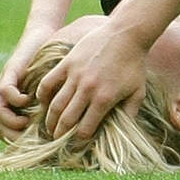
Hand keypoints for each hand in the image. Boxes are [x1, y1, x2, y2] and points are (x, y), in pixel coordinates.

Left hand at [0, 26, 54, 141]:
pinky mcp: (9, 72)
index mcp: (20, 106)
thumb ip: (63, 109)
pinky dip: (14, 99)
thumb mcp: (60, 91)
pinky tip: (28, 100)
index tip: (36, 148)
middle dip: (13, 137)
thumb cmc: (59, 63)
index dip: (19, 143)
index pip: (10, 132)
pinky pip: (4, 92)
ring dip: (9, 121)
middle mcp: (8, 98)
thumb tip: (79, 129)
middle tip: (30, 141)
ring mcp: (6, 85)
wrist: (45, 35)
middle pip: (0, 126)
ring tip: (26, 123)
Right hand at [36, 24, 147, 140]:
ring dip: (50, 119)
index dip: (79, 139)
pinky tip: (42, 103)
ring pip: (55, 104)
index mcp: (105, 99)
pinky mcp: (67, 64)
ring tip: (49, 127)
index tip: (76, 144)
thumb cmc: (134, 65)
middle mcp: (87, 90)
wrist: (126, 36)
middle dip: (60, 133)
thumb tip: (123, 131)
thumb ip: (129, 113)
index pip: (85, 128)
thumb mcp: (138, 92)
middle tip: (57, 140)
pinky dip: (42, 95)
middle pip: (67, 119)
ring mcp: (75, 76)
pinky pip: (48, 83)